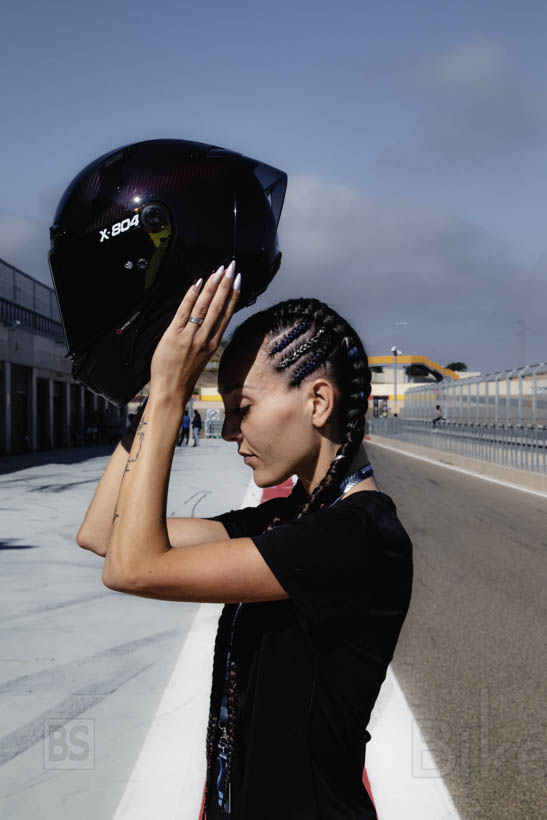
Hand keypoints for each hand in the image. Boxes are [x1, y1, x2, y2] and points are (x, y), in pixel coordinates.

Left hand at [149, 261, 240, 401]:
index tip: (239, 281)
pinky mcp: (175, 335)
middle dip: (226, 285)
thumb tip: (205, 320)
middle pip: (218, 307)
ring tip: (219, 271)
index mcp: (213, 343)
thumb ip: (204, 338)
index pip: (226, 315)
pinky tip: (197, 284)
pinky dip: (191, 296)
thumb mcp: (201, 357)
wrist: (171, 391)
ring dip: (212, 287)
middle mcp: (205, 338)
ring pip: (204, 307)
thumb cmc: (183, 376)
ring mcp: (190, 336)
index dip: (233, 296)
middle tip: (232, 268)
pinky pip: (185, 312)